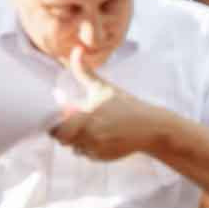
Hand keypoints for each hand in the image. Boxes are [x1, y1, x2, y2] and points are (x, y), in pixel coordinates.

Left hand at [50, 52, 168, 161]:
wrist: (152, 127)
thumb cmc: (127, 105)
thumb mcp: (104, 87)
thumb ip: (84, 71)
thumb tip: (77, 49)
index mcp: (85, 118)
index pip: (56, 130)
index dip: (57, 124)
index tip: (66, 116)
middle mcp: (88, 136)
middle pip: (64, 139)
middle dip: (69, 131)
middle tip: (82, 122)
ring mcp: (95, 149)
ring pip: (75, 147)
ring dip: (80, 140)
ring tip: (97, 128)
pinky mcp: (102, 158)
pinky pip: (87, 155)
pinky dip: (91, 147)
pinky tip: (106, 137)